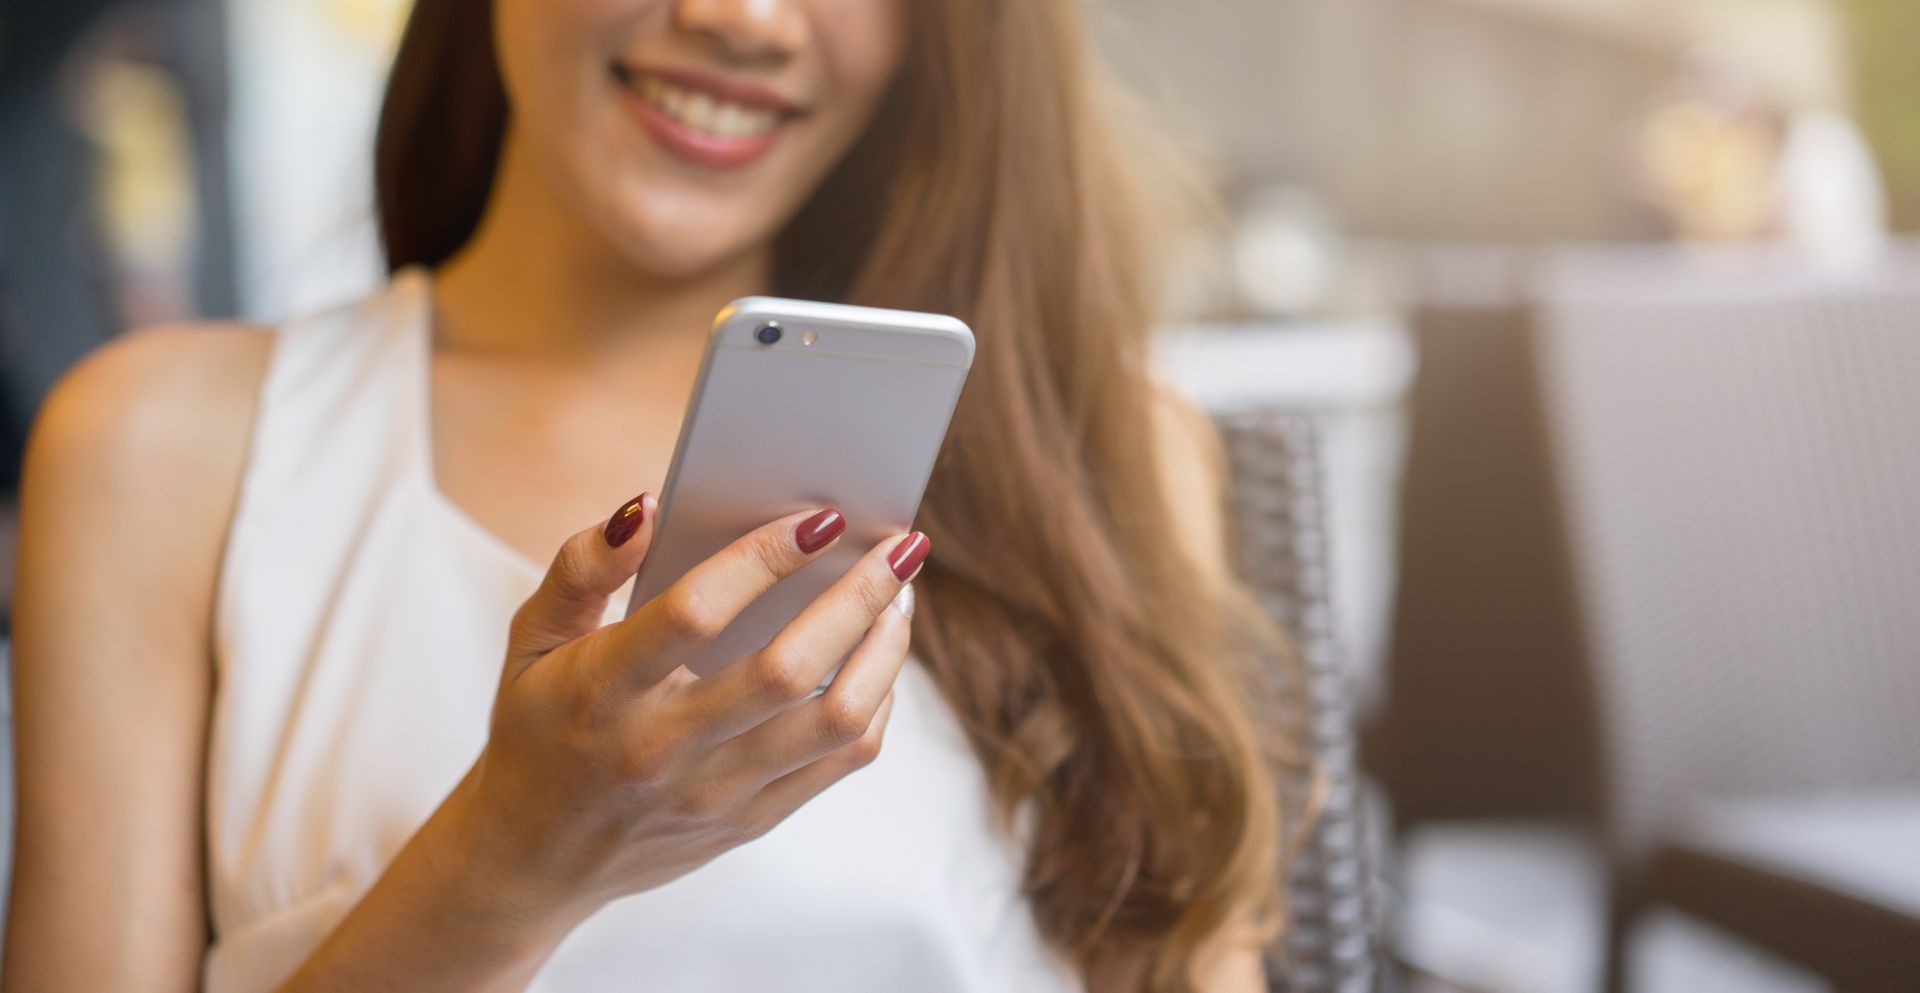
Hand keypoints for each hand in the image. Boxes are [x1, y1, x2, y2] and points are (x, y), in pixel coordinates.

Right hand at [441, 495, 927, 930]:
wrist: (532, 860)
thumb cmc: (538, 725)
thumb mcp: (530, 640)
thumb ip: (581, 568)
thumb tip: (645, 507)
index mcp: (603, 689)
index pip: (695, 612)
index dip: (764, 558)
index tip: (824, 517)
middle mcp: (662, 746)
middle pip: (786, 669)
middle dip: (858, 596)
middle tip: (901, 545)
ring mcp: (713, 793)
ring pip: (833, 720)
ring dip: (884, 649)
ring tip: (901, 596)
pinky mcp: (749, 822)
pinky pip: (840, 760)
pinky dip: (877, 701)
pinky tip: (881, 657)